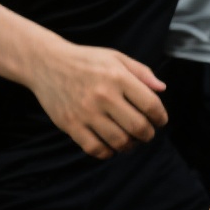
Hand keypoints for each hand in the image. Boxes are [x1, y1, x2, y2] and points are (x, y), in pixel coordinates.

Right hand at [28, 42, 167, 158]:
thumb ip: (142, 72)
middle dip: (148, 134)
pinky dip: (107, 152)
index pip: (150, 105)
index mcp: (118, 77)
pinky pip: (95, 148)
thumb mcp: (116, 57)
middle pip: (138, 127)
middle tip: (147, 133)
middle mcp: (103, 95)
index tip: (160, 121)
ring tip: (130, 141)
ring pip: (118, 141)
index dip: (161, 117)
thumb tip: (162, 89)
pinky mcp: (70, 124)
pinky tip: (111, 146)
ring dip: (130, 146)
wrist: (47, 63)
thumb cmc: (87, 60)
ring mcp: (85, 111)